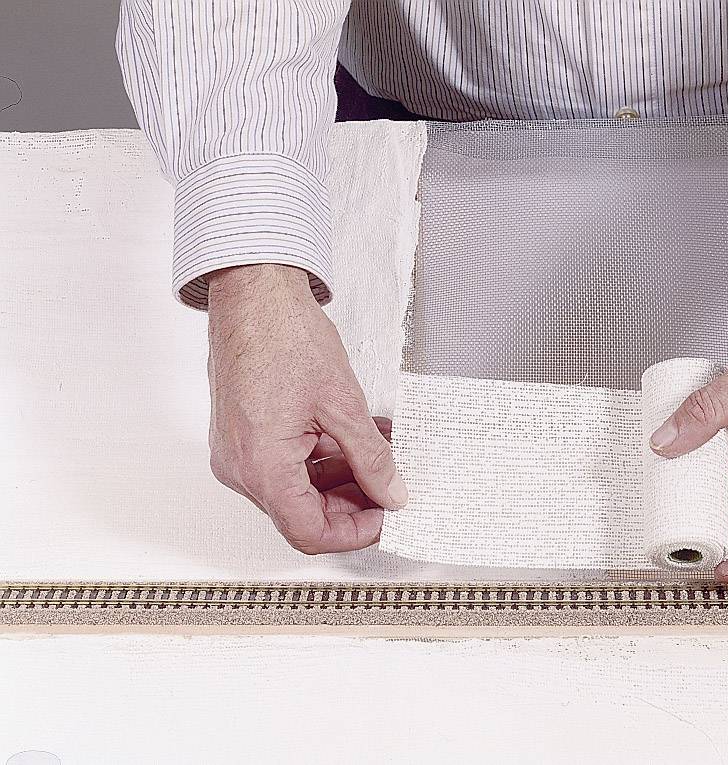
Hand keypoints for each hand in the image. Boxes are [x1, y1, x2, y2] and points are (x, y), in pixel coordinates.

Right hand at [206, 264, 407, 553]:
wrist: (251, 292)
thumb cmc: (282, 334)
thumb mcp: (343, 403)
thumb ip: (372, 457)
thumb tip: (391, 492)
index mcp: (261, 466)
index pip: (309, 533)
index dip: (354, 533)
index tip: (384, 516)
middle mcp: (240, 467)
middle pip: (302, 514)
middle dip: (351, 505)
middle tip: (388, 487)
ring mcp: (237, 452)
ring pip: (295, 490)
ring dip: (340, 480)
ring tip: (379, 457)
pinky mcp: (241, 436)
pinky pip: (283, 465)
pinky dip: (320, 459)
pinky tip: (352, 442)